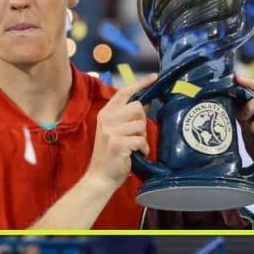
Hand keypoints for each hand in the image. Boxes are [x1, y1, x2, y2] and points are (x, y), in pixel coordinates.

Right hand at [85, 73, 157, 190]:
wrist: (100, 176)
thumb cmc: (112, 154)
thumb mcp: (116, 131)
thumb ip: (128, 117)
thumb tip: (146, 102)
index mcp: (105, 113)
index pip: (123, 92)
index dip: (140, 84)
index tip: (153, 77)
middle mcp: (106, 119)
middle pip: (137, 107)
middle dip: (143, 121)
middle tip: (137, 135)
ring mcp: (110, 131)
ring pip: (141, 125)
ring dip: (143, 137)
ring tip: (135, 146)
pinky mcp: (117, 143)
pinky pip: (141, 140)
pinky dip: (143, 149)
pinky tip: (136, 154)